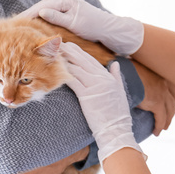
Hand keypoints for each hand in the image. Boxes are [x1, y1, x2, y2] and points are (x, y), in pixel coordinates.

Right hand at [21, 0, 143, 55]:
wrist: (106, 28)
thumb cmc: (93, 25)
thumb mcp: (74, 23)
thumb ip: (57, 17)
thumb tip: (41, 12)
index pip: (42, 6)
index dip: (28, 14)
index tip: (16, 21)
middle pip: (40, 7)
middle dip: (27, 15)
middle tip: (12, 24)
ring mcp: (63, 3)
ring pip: (43, 10)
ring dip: (32, 17)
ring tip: (18, 25)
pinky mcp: (64, 10)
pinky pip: (48, 13)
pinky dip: (40, 18)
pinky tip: (32, 24)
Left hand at [62, 41, 140, 160]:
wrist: (116, 128)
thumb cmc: (118, 112)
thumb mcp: (120, 90)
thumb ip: (116, 75)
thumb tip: (115, 64)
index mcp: (108, 76)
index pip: (91, 60)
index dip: (79, 52)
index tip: (70, 46)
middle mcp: (102, 78)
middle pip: (82, 61)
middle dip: (70, 52)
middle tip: (58, 45)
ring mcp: (95, 86)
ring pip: (76, 69)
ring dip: (65, 61)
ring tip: (54, 55)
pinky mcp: (87, 96)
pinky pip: (74, 81)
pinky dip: (65, 75)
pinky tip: (57, 71)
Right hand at [131, 59, 174, 135]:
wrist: (123, 70)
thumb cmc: (126, 69)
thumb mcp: (138, 71)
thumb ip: (143, 78)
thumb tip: (139, 84)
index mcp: (162, 74)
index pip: (174, 87)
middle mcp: (165, 82)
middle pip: (174, 100)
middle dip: (173, 110)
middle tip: (170, 118)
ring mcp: (162, 92)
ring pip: (170, 111)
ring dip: (168, 120)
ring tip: (163, 127)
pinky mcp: (156, 102)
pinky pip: (161, 118)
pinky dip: (159, 126)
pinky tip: (156, 131)